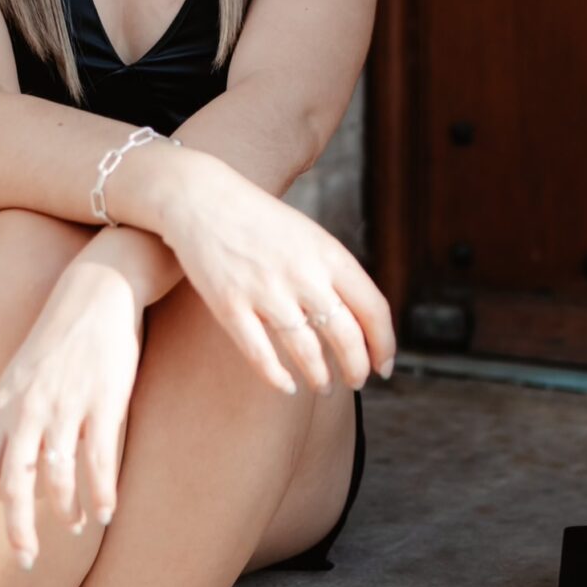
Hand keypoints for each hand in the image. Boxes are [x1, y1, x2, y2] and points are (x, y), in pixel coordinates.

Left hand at [0, 252, 143, 567]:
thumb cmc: (56, 344)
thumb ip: (6, 431)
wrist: (96, 291)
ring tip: (76, 528)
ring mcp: (64, 406)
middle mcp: (25, 411)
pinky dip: (100, 493)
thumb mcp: (17, 383)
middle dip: (18, 531)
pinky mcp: (103, 401)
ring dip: (65, 512)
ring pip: (57, 478)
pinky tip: (105, 513)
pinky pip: (98, 461)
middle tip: (26, 564)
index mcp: (0, 408)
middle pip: (14, 485)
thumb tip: (3, 488)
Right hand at [155, 149, 396, 398]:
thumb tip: (364, 323)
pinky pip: (261, 356)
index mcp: (329, 254)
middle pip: (346, 337)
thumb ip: (336, 274)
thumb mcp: (311, 237)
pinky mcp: (230, 306)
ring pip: (307, 353)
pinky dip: (278, 379)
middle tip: (357, 381)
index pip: (374, 309)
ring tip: (324, 385)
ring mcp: (265, 292)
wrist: (202, 199)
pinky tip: (287, 386)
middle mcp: (302, 274)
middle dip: (357, 368)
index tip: (384, 365)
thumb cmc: (261, 222)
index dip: (384, 344)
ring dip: (321, 377)